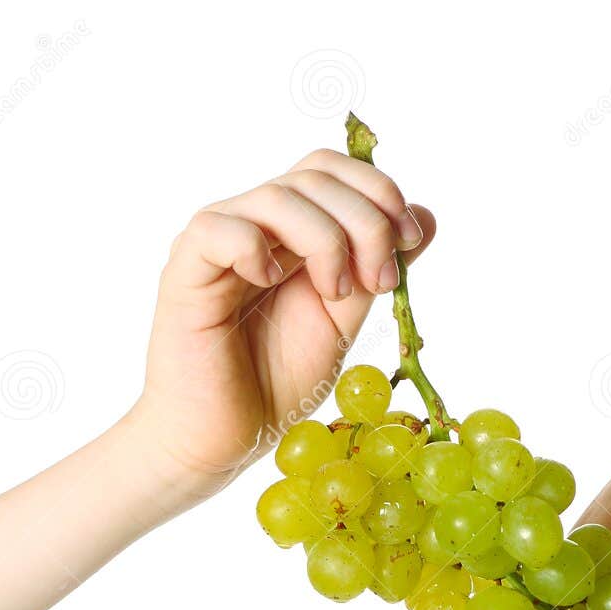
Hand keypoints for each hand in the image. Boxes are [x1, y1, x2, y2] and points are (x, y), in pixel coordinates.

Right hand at [123, 147, 436, 500]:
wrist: (223, 439)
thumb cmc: (273, 383)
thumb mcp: (343, 321)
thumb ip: (375, 269)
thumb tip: (425, 217)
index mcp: (291, 232)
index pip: (332, 171)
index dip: (378, 191)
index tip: (409, 241)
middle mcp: (253, 226)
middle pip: (314, 175)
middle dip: (366, 221)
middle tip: (379, 280)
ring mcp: (217, 245)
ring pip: (277, 196)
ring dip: (325, 239)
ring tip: (333, 293)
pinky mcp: (185, 272)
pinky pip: (217, 229)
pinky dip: (254, 247)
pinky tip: (270, 280)